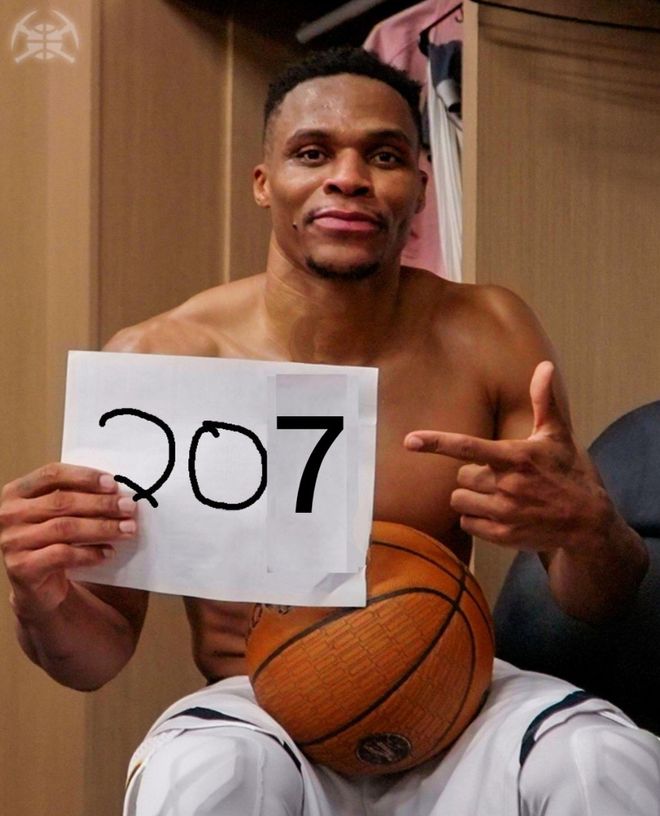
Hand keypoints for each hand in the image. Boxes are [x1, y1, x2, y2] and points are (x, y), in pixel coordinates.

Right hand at [0, 463, 137, 620]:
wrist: (37, 584)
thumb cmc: (53, 540)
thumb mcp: (59, 514)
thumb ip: (78, 498)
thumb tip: (118, 493)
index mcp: (17, 492)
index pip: (52, 474)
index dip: (84, 477)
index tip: (113, 483)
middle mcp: (9, 514)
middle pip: (61, 501)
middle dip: (101, 503)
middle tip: (129, 507)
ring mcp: (12, 541)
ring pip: (65, 528)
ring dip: (102, 528)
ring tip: (128, 529)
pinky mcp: (21, 567)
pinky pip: (62, 555)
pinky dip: (90, 553)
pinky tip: (109, 553)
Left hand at [404, 362, 606, 552]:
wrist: (588, 522)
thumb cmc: (569, 473)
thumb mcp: (557, 435)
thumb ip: (543, 401)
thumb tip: (544, 366)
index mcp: (516, 456)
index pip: (467, 447)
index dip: (436, 443)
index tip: (410, 440)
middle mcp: (507, 485)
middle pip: (460, 477)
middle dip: (473, 475)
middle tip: (498, 476)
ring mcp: (504, 513)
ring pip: (459, 501)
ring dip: (471, 497)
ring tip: (497, 495)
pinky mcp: (502, 535)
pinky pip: (467, 524)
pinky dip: (476, 518)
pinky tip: (499, 514)